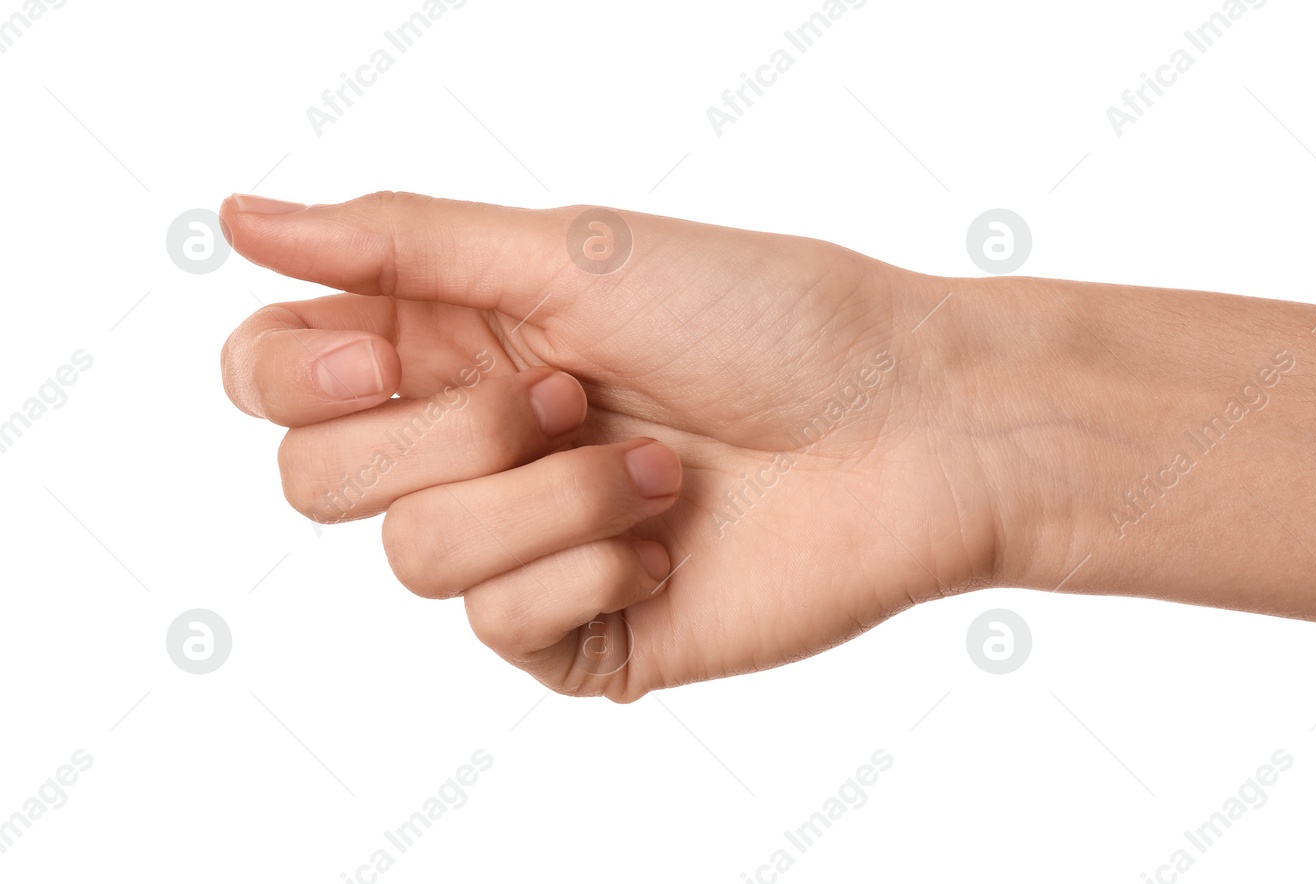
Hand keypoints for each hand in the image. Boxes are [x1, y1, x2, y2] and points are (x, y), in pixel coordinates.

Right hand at [219, 192, 1043, 700]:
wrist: (909, 430)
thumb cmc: (768, 320)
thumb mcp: (575, 254)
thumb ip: (401, 242)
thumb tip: (238, 215)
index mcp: (458, 342)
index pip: (276, 377)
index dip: (300, 376)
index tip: (389, 356)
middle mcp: (476, 447)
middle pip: (318, 480)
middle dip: (453, 432)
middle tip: (577, 394)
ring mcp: (525, 548)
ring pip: (414, 558)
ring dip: (553, 499)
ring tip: (662, 467)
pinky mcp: (580, 635)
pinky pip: (500, 626)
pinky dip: (592, 566)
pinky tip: (673, 541)